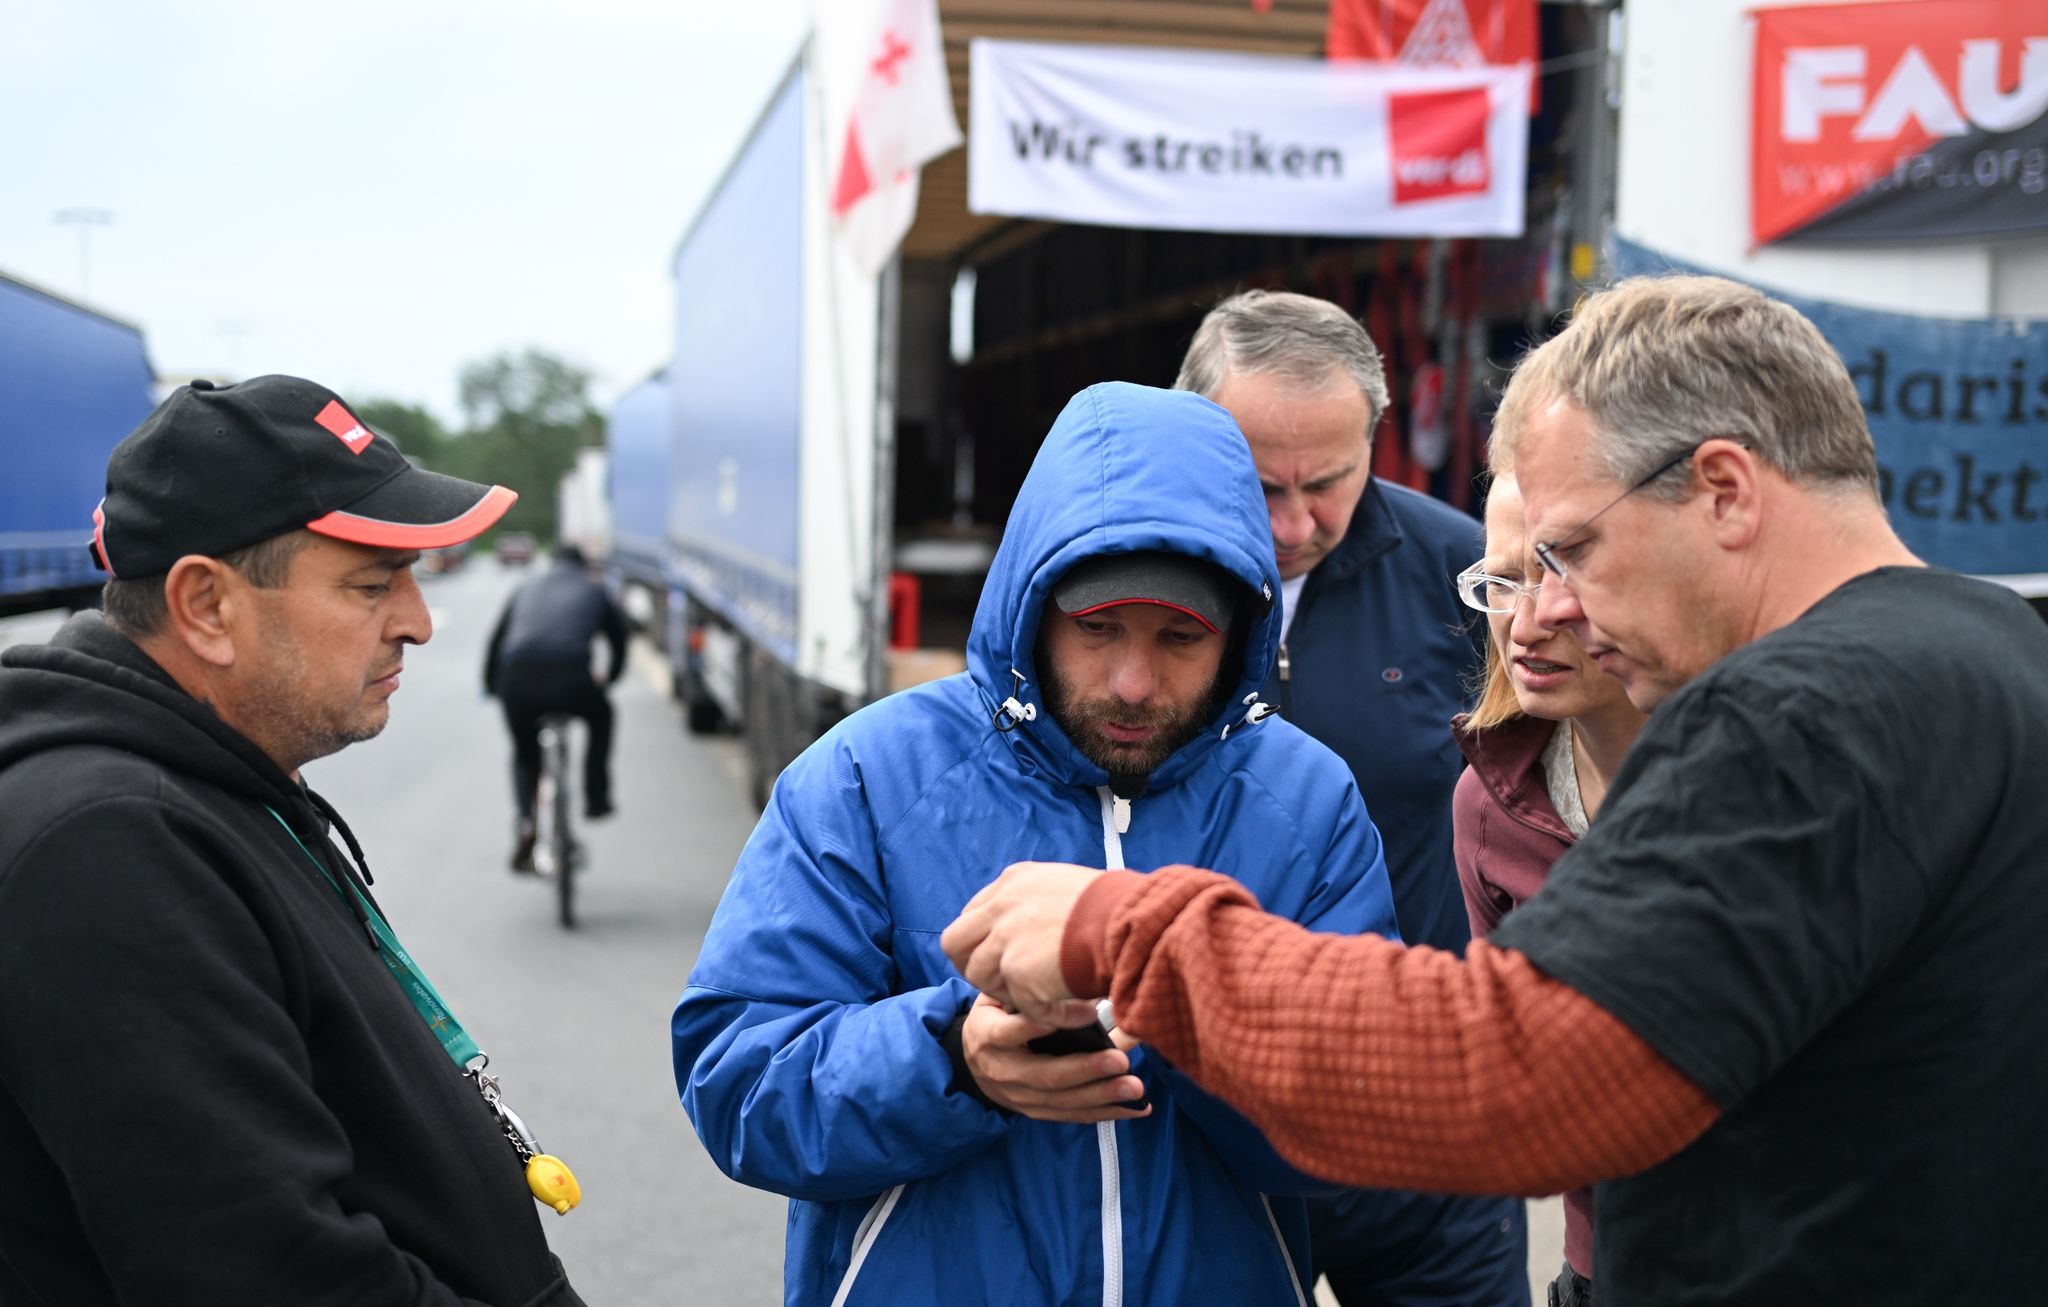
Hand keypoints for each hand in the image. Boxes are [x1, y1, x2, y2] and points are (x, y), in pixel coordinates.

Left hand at [942, 862, 1102, 1025]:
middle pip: (955, 944)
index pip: (972, 915)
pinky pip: (1023, 1007)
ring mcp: (1005, 940)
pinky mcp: (1017, 973)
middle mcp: (1001, 907)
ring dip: (1014, 994)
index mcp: (1012, 883)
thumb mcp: (1065, 887)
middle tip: (1005, 985)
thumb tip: (1033, 930)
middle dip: (973, 967)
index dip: (982, 941)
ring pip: (981, 979)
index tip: (1004, 957)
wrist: (1134, 922)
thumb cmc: (1117, 906)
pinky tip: (1080, 1013)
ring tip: (1053, 999)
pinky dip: (1051, 1016)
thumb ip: (1038, 904)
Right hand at [961, 995, 1148, 1122]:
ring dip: (1101, 1096)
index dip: (1036, 1026)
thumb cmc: (995, 1018)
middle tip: (1119, 1061)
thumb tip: (1086, 987)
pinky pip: (1072, 1115)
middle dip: (1085, 1070)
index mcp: (988, 1035)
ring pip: (1062, 1100)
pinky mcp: (1036, 1112)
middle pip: (1044, 1075)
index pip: (1008, 1032)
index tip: (1078, 1014)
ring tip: (1133, 1088)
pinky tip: (1134, 1107)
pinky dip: (1105, 1112)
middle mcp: (1002, 1070)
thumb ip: (1031, 993)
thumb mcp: (1000, 998)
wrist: (971, 1063)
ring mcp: (1019, 1097)